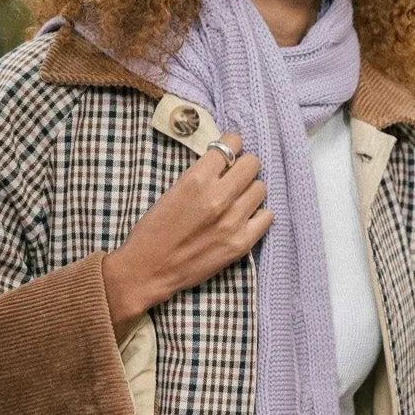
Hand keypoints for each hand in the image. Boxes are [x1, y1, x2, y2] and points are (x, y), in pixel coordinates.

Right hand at [103, 133, 271, 337]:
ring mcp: (233, 221)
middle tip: (235, 176)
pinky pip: (267, 217)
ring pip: (261, 189)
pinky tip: (245, 217)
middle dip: (243, 166)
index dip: (231, 146)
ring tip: (238, 199)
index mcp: (196, 179)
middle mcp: (218, 197)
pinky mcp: (241, 244)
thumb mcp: (172, 190)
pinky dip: (258, 214)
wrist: (147, 270)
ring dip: (250, 190)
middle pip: (252, 164)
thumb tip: (224, 162)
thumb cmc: (153, 230)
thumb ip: (200, 175)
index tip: (228, 154)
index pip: (231, 145)